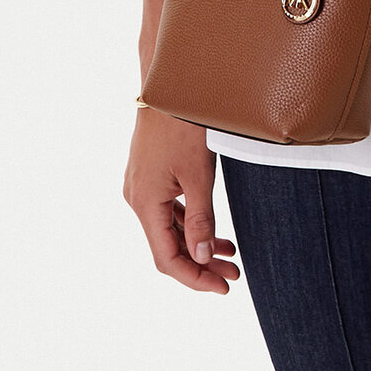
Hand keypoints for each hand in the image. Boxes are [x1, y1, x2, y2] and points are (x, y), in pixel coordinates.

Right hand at [124, 106, 240, 293]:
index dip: (195, 278)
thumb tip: (200, 258)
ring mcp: (142, 186)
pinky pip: (168, 210)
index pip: (167, 258)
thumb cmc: (184, 124)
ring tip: (230, 255)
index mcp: (144, 203)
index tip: (223, 287)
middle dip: (200, 264)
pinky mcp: (150, 174)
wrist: (169, 83)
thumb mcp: (198, 174)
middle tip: (233, 274)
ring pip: (169, 229)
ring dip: (197, 245)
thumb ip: (199, 218)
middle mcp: (137, 198)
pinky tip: (213, 232)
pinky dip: (190, 224)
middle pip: (168, 246)